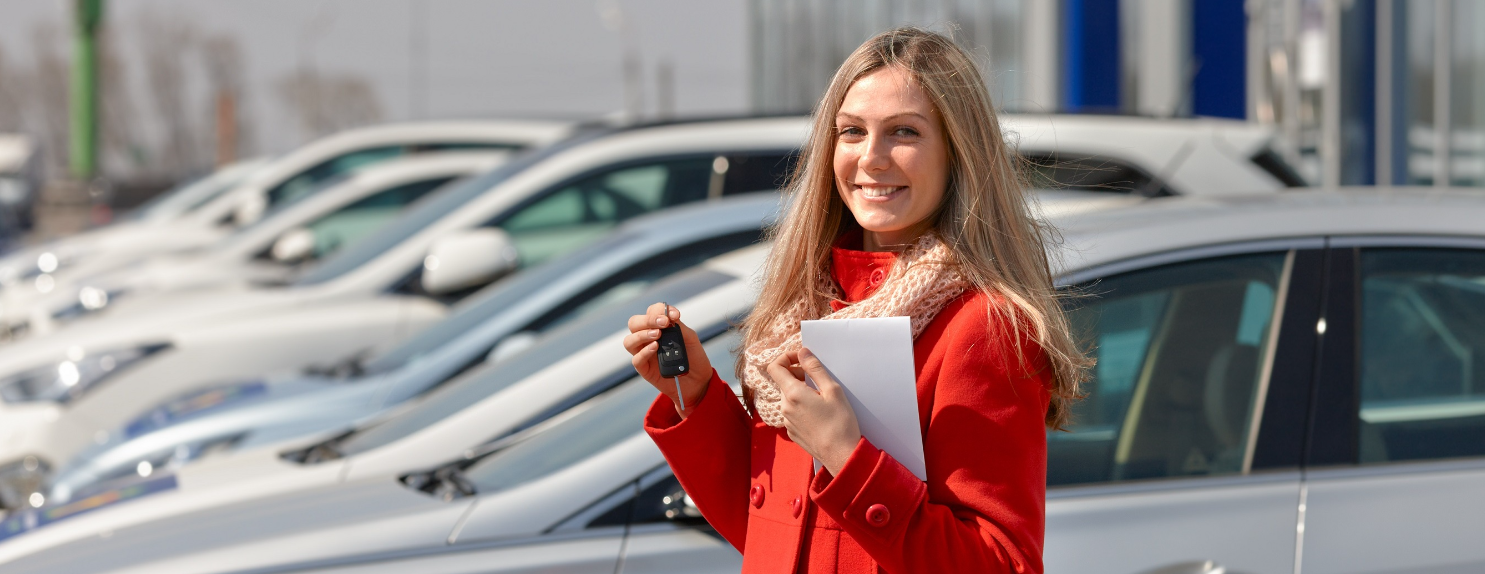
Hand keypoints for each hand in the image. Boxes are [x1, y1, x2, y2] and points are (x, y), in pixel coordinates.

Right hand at [623, 302, 713, 416]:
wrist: (698, 381)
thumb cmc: (693, 357)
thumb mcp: (690, 339)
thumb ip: (679, 327)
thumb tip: (669, 316)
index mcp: (658, 327)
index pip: (651, 312)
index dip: (660, 310)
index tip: (675, 315)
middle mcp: (647, 338)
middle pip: (634, 323)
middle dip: (648, 320)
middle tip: (663, 323)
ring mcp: (644, 353)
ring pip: (629, 340)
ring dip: (642, 334)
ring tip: (657, 334)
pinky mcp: (644, 369)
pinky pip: (636, 359)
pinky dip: (644, 352)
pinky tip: (656, 347)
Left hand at [768, 348, 861, 475]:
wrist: (841, 455)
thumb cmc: (840, 422)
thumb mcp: (832, 390)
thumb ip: (814, 368)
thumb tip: (802, 352)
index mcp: (792, 394)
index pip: (775, 367)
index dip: (786, 357)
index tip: (802, 359)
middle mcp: (785, 407)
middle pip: (783, 382)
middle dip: (797, 375)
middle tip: (817, 378)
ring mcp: (787, 421)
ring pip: (788, 397)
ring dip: (800, 391)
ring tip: (821, 397)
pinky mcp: (792, 432)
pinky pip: (792, 412)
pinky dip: (801, 406)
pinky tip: (819, 413)